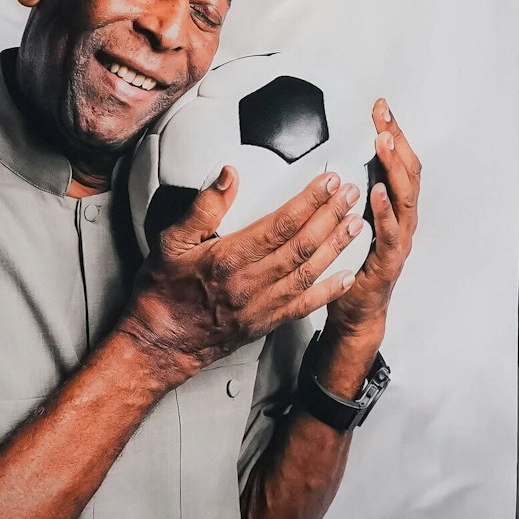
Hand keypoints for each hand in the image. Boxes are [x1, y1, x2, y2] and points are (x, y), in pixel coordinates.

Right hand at [118, 169, 363, 378]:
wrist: (160, 343)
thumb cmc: (163, 291)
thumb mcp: (170, 242)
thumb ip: (203, 207)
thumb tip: (229, 175)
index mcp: (229, 258)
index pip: (280, 224)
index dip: (310, 201)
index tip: (329, 182)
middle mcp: (251, 283)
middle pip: (302, 245)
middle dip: (331, 216)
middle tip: (352, 194)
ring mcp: (262, 306)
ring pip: (309, 272)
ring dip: (336, 246)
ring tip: (357, 223)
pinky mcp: (266, 323)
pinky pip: (304, 306)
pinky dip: (329, 291)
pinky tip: (347, 276)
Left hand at [325, 101, 421, 343]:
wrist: (357, 314)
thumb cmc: (353, 265)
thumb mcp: (351, 220)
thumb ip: (351, 192)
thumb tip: (336, 158)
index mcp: (394, 207)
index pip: (399, 162)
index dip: (394, 134)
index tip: (381, 108)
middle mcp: (403, 220)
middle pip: (409, 172)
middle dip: (397, 141)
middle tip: (384, 117)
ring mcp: (399, 240)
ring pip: (405, 197)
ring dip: (394, 167)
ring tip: (383, 143)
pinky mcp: (388, 262)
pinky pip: (390, 233)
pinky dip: (384, 211)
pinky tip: (376, 192)